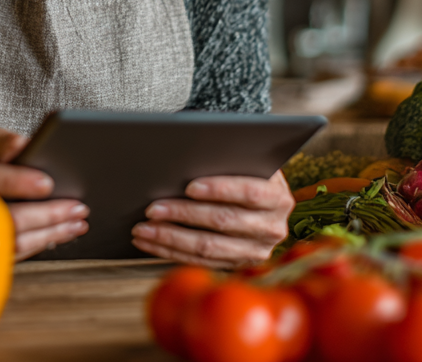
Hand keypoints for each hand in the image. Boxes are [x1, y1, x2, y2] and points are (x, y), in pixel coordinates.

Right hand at [0, 129, 88, 259]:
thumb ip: (3, 143)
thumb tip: (22, 144)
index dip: (16, 181)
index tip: (47, 183)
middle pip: (7, 217)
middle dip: (46, 215)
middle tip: (78, 207)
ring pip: (15, 242)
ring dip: (52, 233)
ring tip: (79, 222)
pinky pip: (18, 254)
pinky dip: (44, 242)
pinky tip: (65, 232)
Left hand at [131, 169, 293, 268]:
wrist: (257, 195)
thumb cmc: (242, 170)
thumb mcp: (245, 160)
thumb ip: (227, 158)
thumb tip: (188, 155)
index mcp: (278, 197)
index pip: (250, 192)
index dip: (220, 189)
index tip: (190, 186)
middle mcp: (272, 228)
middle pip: (224, 221)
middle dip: (184, 214)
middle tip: (152, 208)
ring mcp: (256, 251)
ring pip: (209, 248)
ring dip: (171, 238)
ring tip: (143, 228)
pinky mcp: (237, 265)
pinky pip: (200, 261)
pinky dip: (171, 251)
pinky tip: (150, 242)